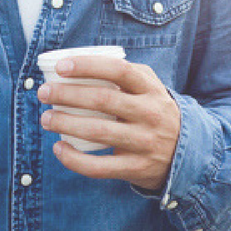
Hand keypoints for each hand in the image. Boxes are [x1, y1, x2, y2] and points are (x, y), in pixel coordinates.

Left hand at [37, 56, 180, 191]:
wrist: (186, 153)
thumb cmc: (155, 111)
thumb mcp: (151, 88)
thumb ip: (126, 73)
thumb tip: (81, 62)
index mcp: (151, 89)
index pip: (118, 71)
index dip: (88, 66)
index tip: (61, 67)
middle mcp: (150, 114)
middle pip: (103, 100)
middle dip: (67, 95)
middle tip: (44, 93)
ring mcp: (143, 142)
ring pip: (98, 132)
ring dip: (66, 123)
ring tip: (45, 118)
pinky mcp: (136, 168)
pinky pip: (99, 167)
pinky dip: (74, 159)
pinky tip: (59, 148)